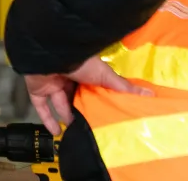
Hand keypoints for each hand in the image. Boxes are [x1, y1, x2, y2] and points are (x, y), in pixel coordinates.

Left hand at [24, 55, 152, 134]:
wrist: (52, 54)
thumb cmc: (81, 63)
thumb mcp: (106, 76)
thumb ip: (124, 87)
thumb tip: (150, 94)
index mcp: (83, 73)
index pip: (90, 88)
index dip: (96, 100)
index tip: (104, 114)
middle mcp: (66, 77)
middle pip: (74, 96)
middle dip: (81, 110)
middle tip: (90, 126)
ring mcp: (51, 82)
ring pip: (58, 103)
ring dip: (66, 117)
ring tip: (77, 132)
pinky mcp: (37, 89)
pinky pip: (40, 107)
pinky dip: (47, 119)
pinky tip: (56, 131)